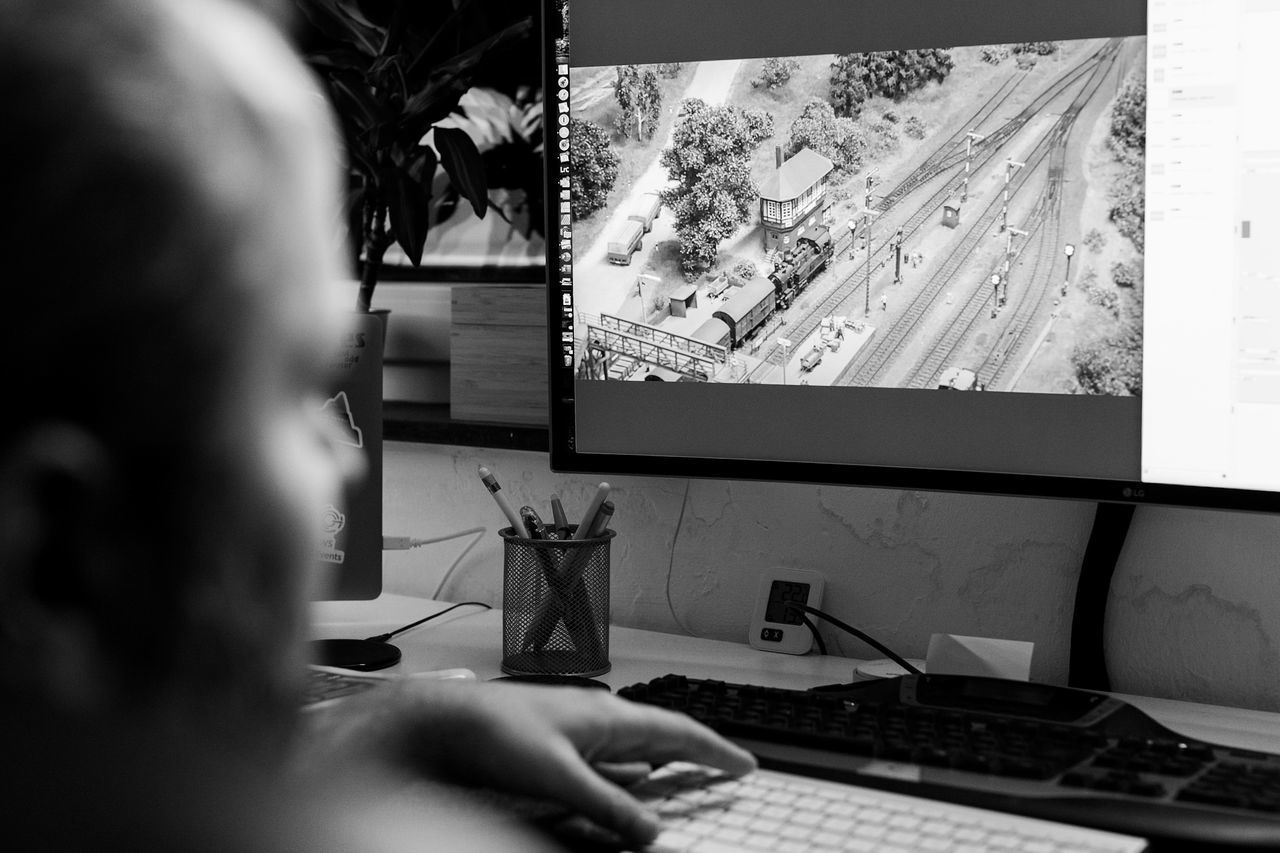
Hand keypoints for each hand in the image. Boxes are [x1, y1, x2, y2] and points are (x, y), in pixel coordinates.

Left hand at [386, 681, 756, 843]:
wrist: (443, 721)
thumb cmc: (494, 732)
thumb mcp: (559, 777)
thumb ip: (607, 807)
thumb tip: (650, 830)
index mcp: (608, 717)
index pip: (677, 732)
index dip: (714, 750)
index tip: (744, 765)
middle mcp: (596, 719)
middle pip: (661, 738)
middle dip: (695, 755)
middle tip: (725, 770)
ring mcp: (576, 730)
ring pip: (634, 750)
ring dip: (663, 765)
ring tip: (686, 778)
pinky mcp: (555, 744)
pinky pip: (608, 761)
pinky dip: (628, 775)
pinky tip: (626, 784)